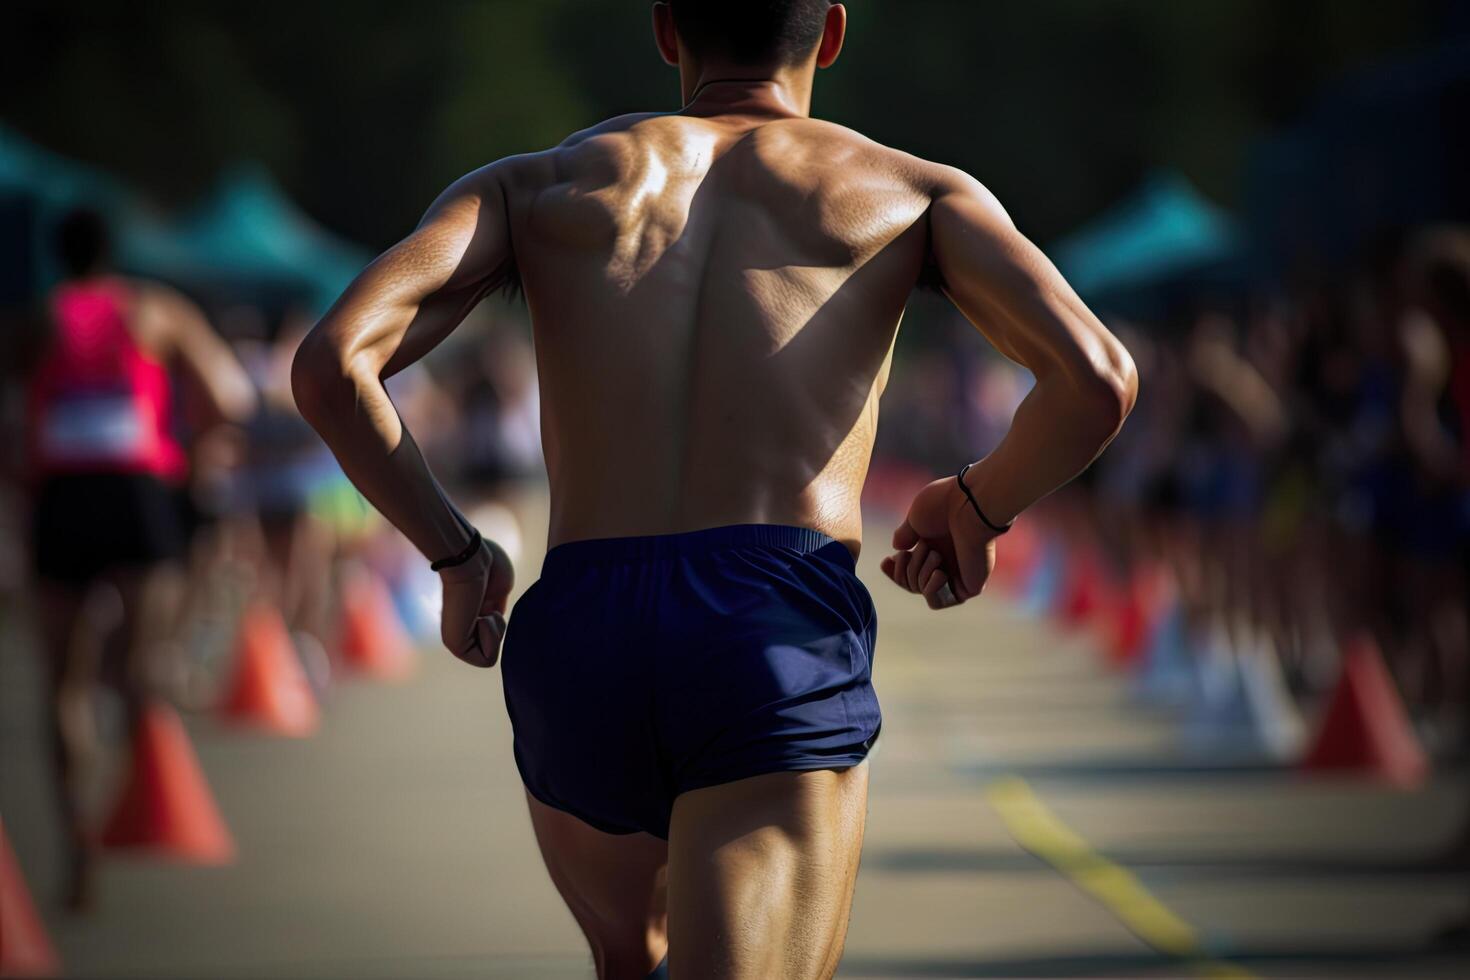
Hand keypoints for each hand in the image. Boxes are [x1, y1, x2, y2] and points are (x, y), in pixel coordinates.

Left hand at [439, 537, 514, 666]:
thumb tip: (496, 620)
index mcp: (472, 616)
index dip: (500, 622)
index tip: (491, 600)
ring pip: (491, 657)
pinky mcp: (455, 645)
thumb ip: (499, 607)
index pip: (493, 635)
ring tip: (484, 614)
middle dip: (499, 628)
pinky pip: (487, 660)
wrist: (472, 559)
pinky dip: (492, 640)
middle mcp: (462, 629)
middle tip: (488, 609)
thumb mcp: (502, 588)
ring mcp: (457, 638)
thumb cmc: (487, 565)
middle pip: (494, 646)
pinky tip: (481, 620)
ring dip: (496, 634)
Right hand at [880, 475, 998, 609]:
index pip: (910, 568)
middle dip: (906, 569)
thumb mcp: (915, 518)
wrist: (970, 508)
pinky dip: (931, 590)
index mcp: (935, 544)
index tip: (885, 561)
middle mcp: (947, 560)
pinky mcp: (969, 587)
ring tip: (936, 555)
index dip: (895, 569)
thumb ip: (906, 535)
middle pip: (911, 582)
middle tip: (919, 549)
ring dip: (920, 574)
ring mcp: (958, 575)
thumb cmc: (944, 506)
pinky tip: (940, 573)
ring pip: (921, 591)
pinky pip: (937, 602)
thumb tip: (897, 548)